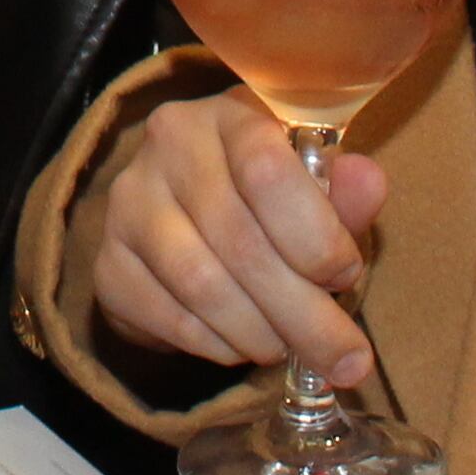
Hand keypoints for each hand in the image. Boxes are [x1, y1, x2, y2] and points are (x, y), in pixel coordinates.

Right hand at [89, 87, 390, 388]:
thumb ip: (345, 193)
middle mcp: (168, 146)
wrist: (189, 218)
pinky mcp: (108, 261)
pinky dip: (215, 345)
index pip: (267, 170)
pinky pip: (166, 316)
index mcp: (231, 114)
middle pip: (239, 241)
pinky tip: (240, 345)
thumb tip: (367, 182)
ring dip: (259, 334)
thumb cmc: (271, 201)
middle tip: (343, 360)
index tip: (346, 276)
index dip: (315, 237)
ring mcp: (129, 202)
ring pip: (201, 284)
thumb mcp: (316, 189)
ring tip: (287, 348)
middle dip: (302, 314)